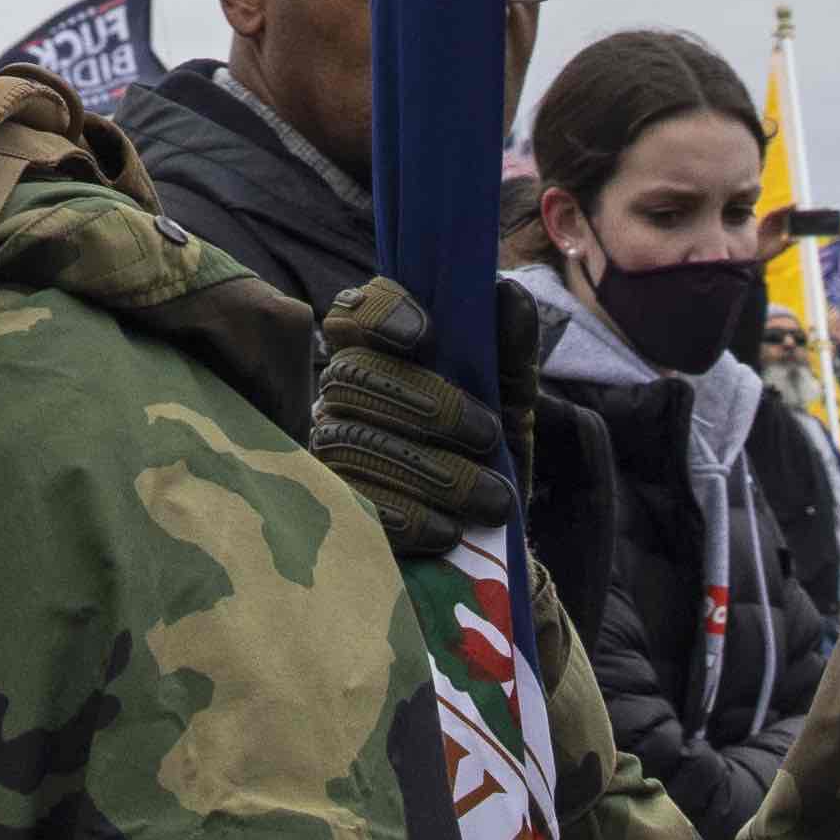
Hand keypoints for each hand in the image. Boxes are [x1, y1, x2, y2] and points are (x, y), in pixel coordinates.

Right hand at [304, 278, 508, 555]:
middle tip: (485, 434)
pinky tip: (448, 530)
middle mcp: (340, 398)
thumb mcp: (511, 405)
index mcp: (380, 357)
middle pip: (354, 375)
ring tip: (490, 499)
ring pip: (352, 440)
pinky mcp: (330, 512)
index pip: (352, 312)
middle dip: (427, 404)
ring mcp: (328, 454)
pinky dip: (408, 515)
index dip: (379, 313)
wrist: (489, 547)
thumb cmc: (490, 459)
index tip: (425, 336)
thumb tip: (505, 293)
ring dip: (430, 469)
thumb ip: (509, 353)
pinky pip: (353, 504)